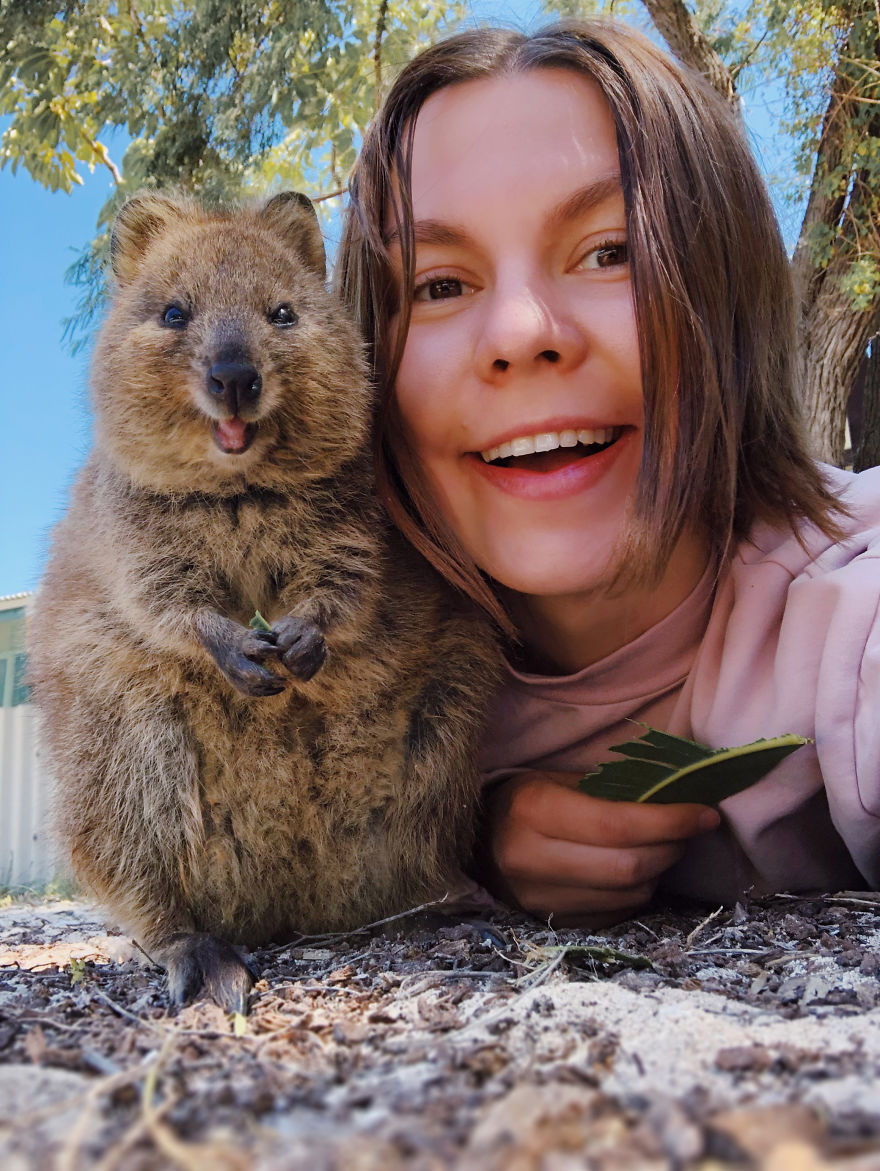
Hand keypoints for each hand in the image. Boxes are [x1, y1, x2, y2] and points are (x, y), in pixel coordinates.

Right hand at [480, 770, 720, 927]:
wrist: (475, 842)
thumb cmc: (524, 799)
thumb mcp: (557, 779)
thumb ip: (611, 788)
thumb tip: (679, 789)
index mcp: (532, 810)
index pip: (616, 824)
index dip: (670, 820)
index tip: (704, 812)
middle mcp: (530, 858)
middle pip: (627, 865)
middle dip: (671, 846)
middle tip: (689, 828)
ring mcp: (537, 899)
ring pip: (627, 894)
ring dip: (659, 870)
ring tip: (664, 846)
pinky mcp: (549, 923)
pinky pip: (615, 914)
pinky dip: (637, 892)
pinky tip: (636, 870)